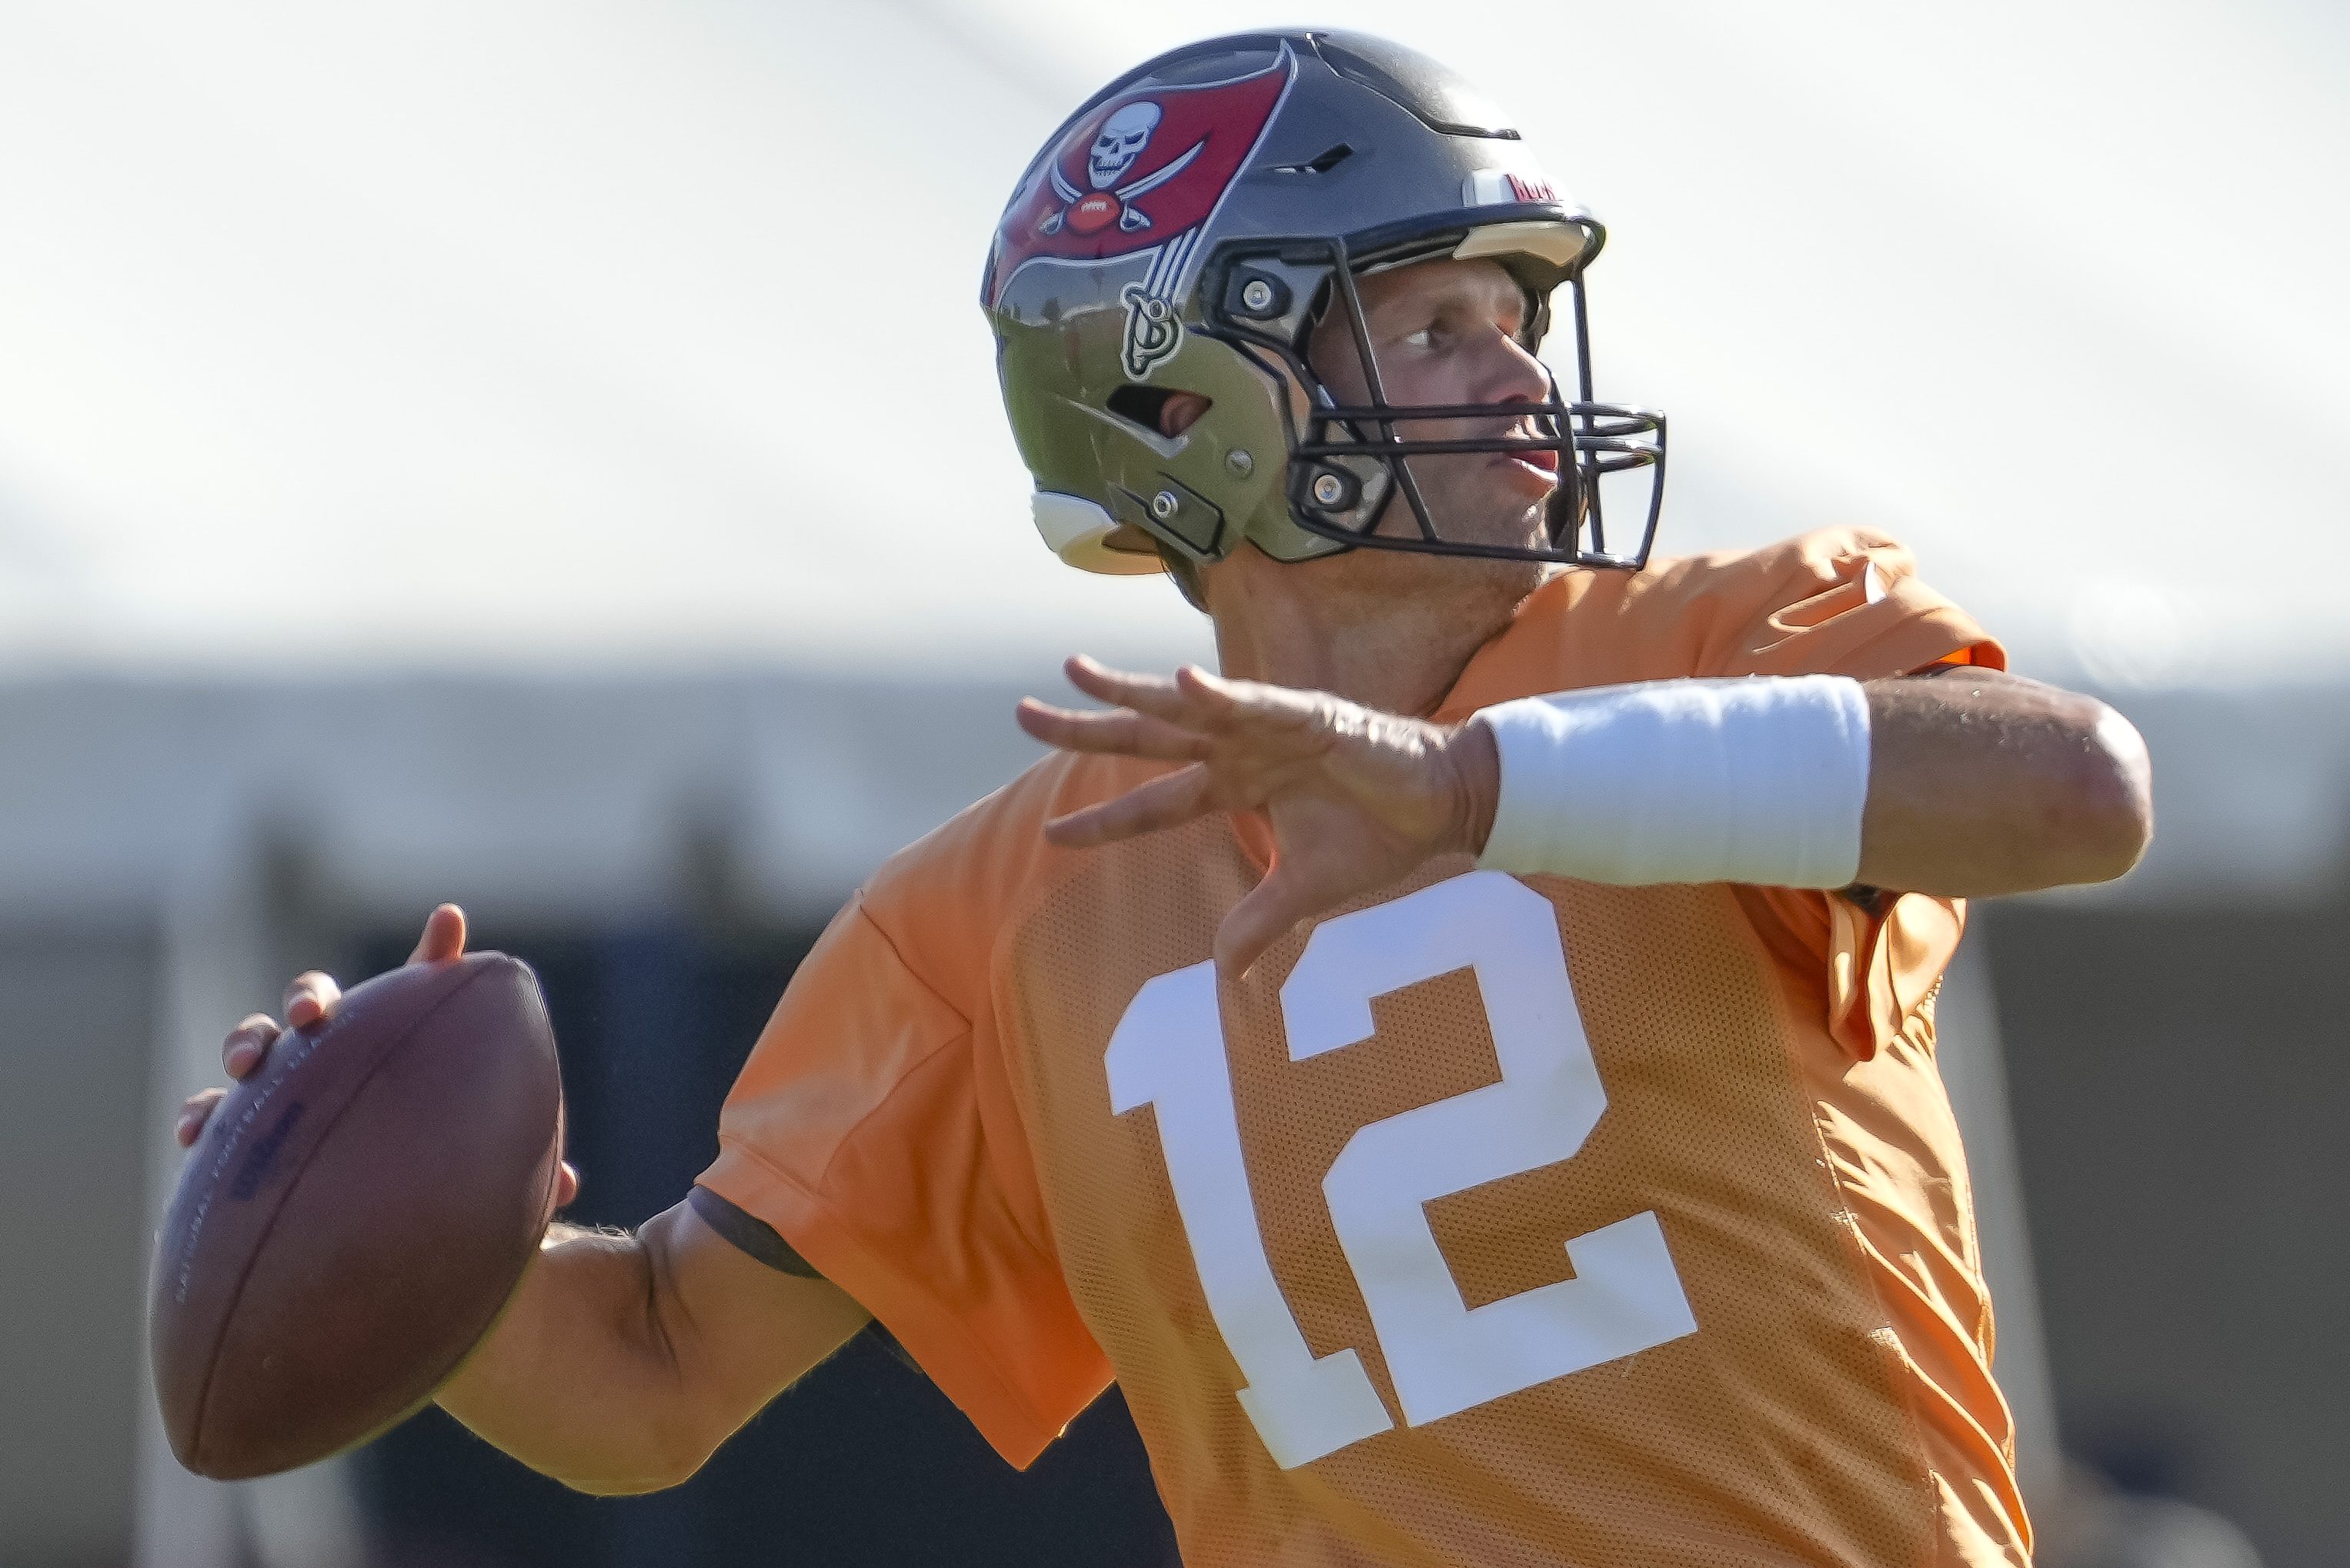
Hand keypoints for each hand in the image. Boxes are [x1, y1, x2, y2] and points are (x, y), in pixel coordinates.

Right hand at [172, 903, 580, 1208]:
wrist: (355, 1243)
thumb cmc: (423, 1191)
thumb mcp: (470, 1174)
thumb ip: (512, 1168)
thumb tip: (570, 1185)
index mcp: (395, 1050)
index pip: (418, 992)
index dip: (437, 952)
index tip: (454, 922)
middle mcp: (333, 1059)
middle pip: (315, 1001)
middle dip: (310, 996)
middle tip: (317, 1014)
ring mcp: (281, 1095)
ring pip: (254, 1047)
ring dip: (246, 1042)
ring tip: (247, 1062)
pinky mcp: (238, 1143)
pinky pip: (209, 1120)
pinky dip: (200, 1117)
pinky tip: (196, 1132)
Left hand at [1016, 656, 1499, 979]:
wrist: (1445, 808)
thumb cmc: (1380, 836)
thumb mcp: (1305, 891)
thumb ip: (1259, 922)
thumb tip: (1224, 974)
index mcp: (1236, 789)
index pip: (1152, 807)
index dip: (1102, 823)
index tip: (1049, 837)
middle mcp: (1240, 750)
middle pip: (1145, 739)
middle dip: (1084, 727)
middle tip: (1022, 714)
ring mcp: (1269, 728)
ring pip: (1183, 706)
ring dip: (1129, 688)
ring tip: (1073, 671)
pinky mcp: (1307, 715)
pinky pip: (1253, 702)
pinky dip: (1217, 692)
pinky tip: (1179, 681)